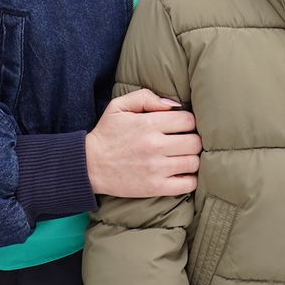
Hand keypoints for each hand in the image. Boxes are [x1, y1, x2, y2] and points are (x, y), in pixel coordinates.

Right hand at [85, 88, 200, 197]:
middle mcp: (155, 146)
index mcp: (148, 124)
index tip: (182, 126)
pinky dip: (190, 179)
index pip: (188, 120)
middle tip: (185, 142)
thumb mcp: (119, 106)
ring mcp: (156, 168)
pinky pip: (188, 184)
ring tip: (183, 157)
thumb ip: (146, 97)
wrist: (89, 166)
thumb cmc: (106, 134)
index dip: (188, 122)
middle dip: (193, 140)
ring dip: (192, 159)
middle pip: (195, 142)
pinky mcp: (155, 187)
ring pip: (194, 162)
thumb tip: (173, 105)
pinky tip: (182, 173)